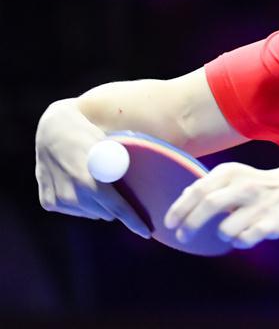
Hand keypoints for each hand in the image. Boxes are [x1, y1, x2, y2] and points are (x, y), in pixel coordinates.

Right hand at [35, 100, 150, 237]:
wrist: (54, 128)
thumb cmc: (90, 135)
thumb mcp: (111, 147)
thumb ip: (122, 168)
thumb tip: (145, 183)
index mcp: (91, 182)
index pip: (119, 209)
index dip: (134, 222)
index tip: (147, 233)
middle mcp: (73, 195)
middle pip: (106, 212)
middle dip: (115, 206)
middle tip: (116, 188)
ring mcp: (59, 200)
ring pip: (90, 213)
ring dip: (97, 204)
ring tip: (95, 181)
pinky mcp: (48, 202)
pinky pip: (73, 210)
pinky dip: (80, 202)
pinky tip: (78, 184)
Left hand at [164, 162, 278, 248]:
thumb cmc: (254, 185)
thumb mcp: (231, 177)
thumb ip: (206, 186)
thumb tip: (181, 198)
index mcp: (231, 172)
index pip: (198, 190)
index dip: (179, 209)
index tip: (169, 225)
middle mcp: (245, 186)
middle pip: (209, 205)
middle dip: (190, 225)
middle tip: (183, 237)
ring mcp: (259, 205)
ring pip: (225, 230)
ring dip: (221, 234)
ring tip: (231, 229)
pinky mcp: (271, 224)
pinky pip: (243, 241)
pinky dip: (239, 241)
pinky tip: (246, 233)